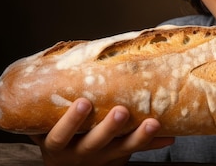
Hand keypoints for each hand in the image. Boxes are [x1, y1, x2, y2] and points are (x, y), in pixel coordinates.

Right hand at [29, 98, 174, 165]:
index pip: (59, 136)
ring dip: (139, 137)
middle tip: (122, 110)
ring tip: (153, 122)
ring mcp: (101, 158)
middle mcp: (79, 154)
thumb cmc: (59, 135)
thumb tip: (54, 59)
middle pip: (94, 143)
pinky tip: (169, 136)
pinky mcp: (119, 159)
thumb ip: (50, 102)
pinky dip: (154, 144)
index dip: (70, 121)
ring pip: (121, 149)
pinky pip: (138, 152)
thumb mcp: (46, 125)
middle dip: (109, 128)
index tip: (83, 102)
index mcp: (57, 145)